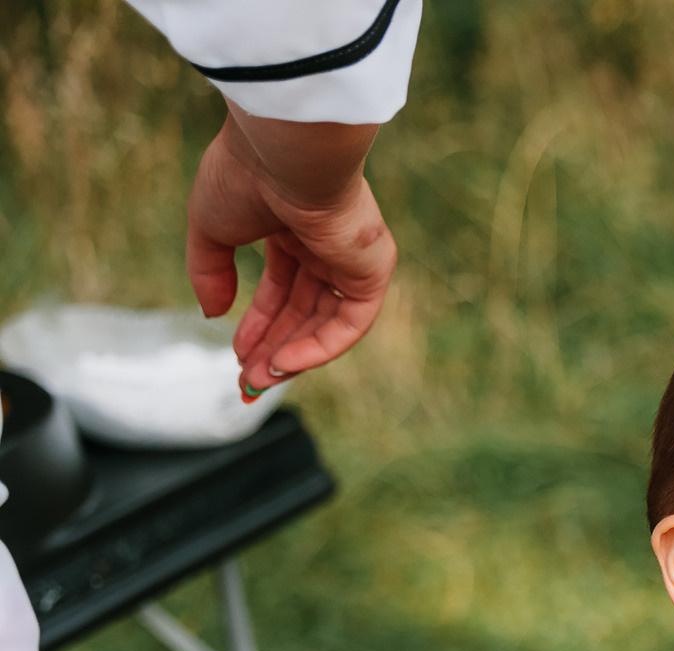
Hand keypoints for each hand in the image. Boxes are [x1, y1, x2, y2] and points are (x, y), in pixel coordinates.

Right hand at [186, 106, 397, 394]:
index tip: (236, 357)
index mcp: (292, 229)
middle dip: (272, 348)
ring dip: (291, 355)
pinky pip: (349, 324)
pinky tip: (284, 362)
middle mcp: (326, 246)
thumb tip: (212, 315)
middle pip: (303, 312)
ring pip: (325, 323)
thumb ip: (209, 273)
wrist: (282, 153)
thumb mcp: (210, 229)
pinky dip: (319, 347)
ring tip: (257, 380)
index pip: (281, 290)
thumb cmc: (242, 176)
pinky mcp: (372, 271)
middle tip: (246, 382)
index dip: (258, 326)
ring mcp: (352, 260)